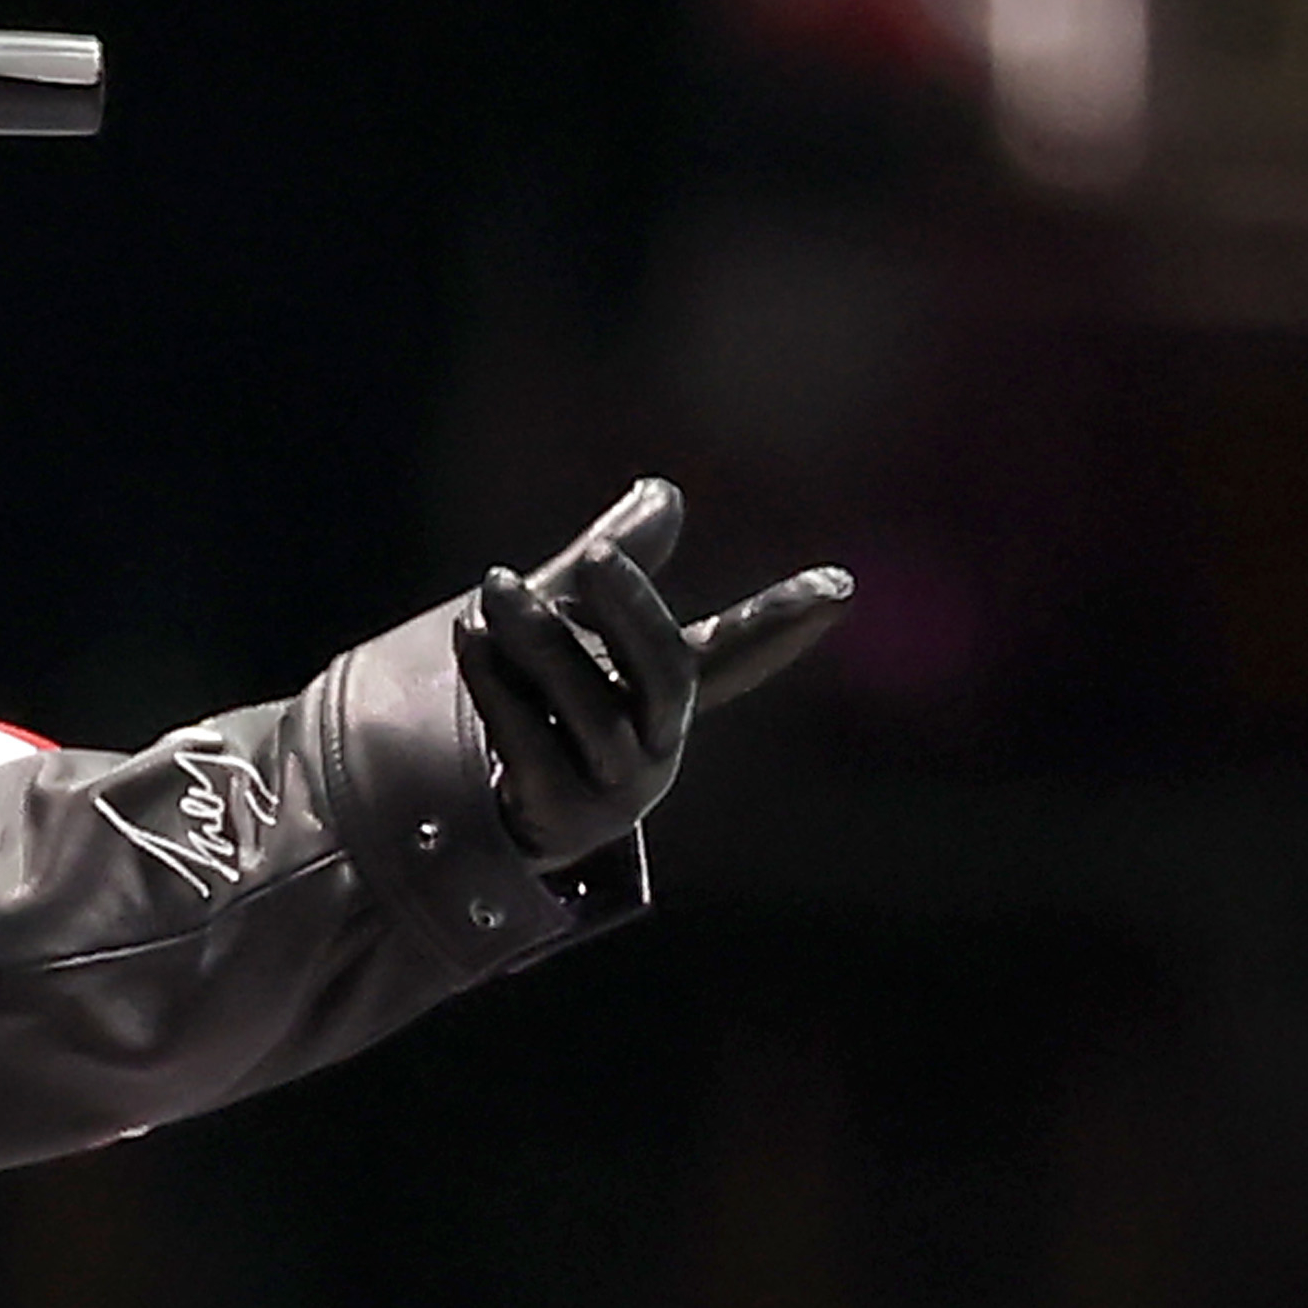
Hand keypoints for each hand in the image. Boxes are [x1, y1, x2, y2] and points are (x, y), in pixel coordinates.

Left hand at [457, 479, 850, 868]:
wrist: (466, 810)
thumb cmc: (534, 705)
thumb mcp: (570, 625)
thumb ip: (612, 567)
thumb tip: (667, 491)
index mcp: (669, 700)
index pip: (738, 654)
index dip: (784, 623)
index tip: (841, 586)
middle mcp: (655, 746)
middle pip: (666, 675)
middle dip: (634, 611)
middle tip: (597, 555)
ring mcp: (611, 789)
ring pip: (590, 710)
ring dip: (539, 641)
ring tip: (494, 586)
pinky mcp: (556, 816)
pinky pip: (529, 744)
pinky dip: (496, 684)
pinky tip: (471, 636)